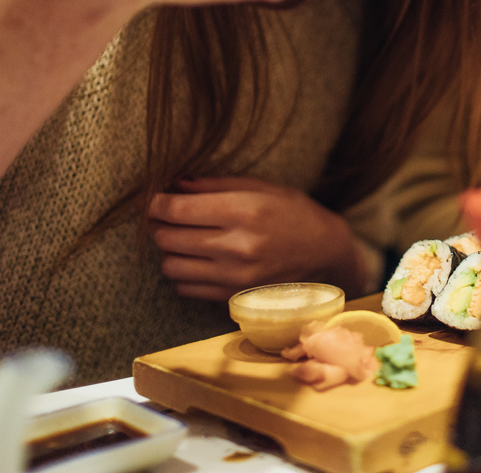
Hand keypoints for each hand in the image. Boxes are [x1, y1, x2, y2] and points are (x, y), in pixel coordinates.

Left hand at [147, 177, 367, 301]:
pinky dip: (183, 272)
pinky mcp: (234, 296)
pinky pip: (186, 287)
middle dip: (158, 225)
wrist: (325, 252)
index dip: (157, 203)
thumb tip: (176, 184)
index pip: (178, 210)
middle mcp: (238, 246)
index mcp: (244, 212)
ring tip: (181, 238)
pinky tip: (196, 259)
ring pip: (171, 265)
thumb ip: (217, 185)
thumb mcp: (262, 188)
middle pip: (169, 238)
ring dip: (169, 251)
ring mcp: (235, 276)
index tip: (155, 199)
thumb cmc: (294, 212)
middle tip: (164, 216)